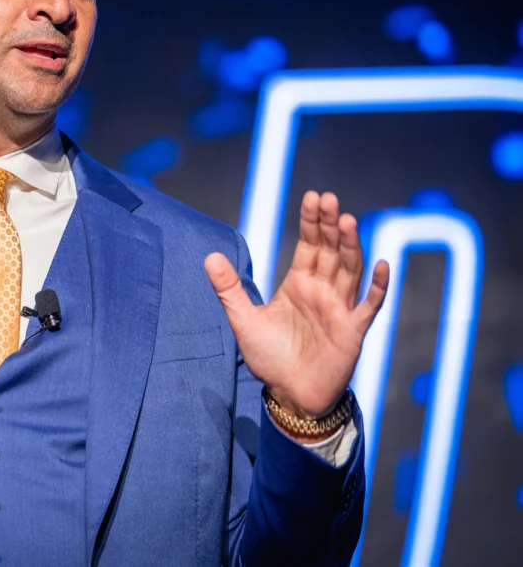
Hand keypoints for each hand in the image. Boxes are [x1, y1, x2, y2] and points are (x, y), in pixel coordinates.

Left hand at [204, 191, 389, 419]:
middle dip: (329, 225)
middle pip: (330, 250)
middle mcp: (322, 291)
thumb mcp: (243, 320)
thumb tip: (209, 256)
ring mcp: (340, 309)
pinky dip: (378, 287)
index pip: (308, 245)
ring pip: (349, 270)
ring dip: (350, 246)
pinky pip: (369, 305)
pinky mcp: (353, 331)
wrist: (290, 396)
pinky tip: (381, 265)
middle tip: (329, 198)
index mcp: (298, 284)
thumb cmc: (270, 358)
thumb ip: (229, 288)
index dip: (311, 221)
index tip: (312, 196)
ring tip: (347, 220)